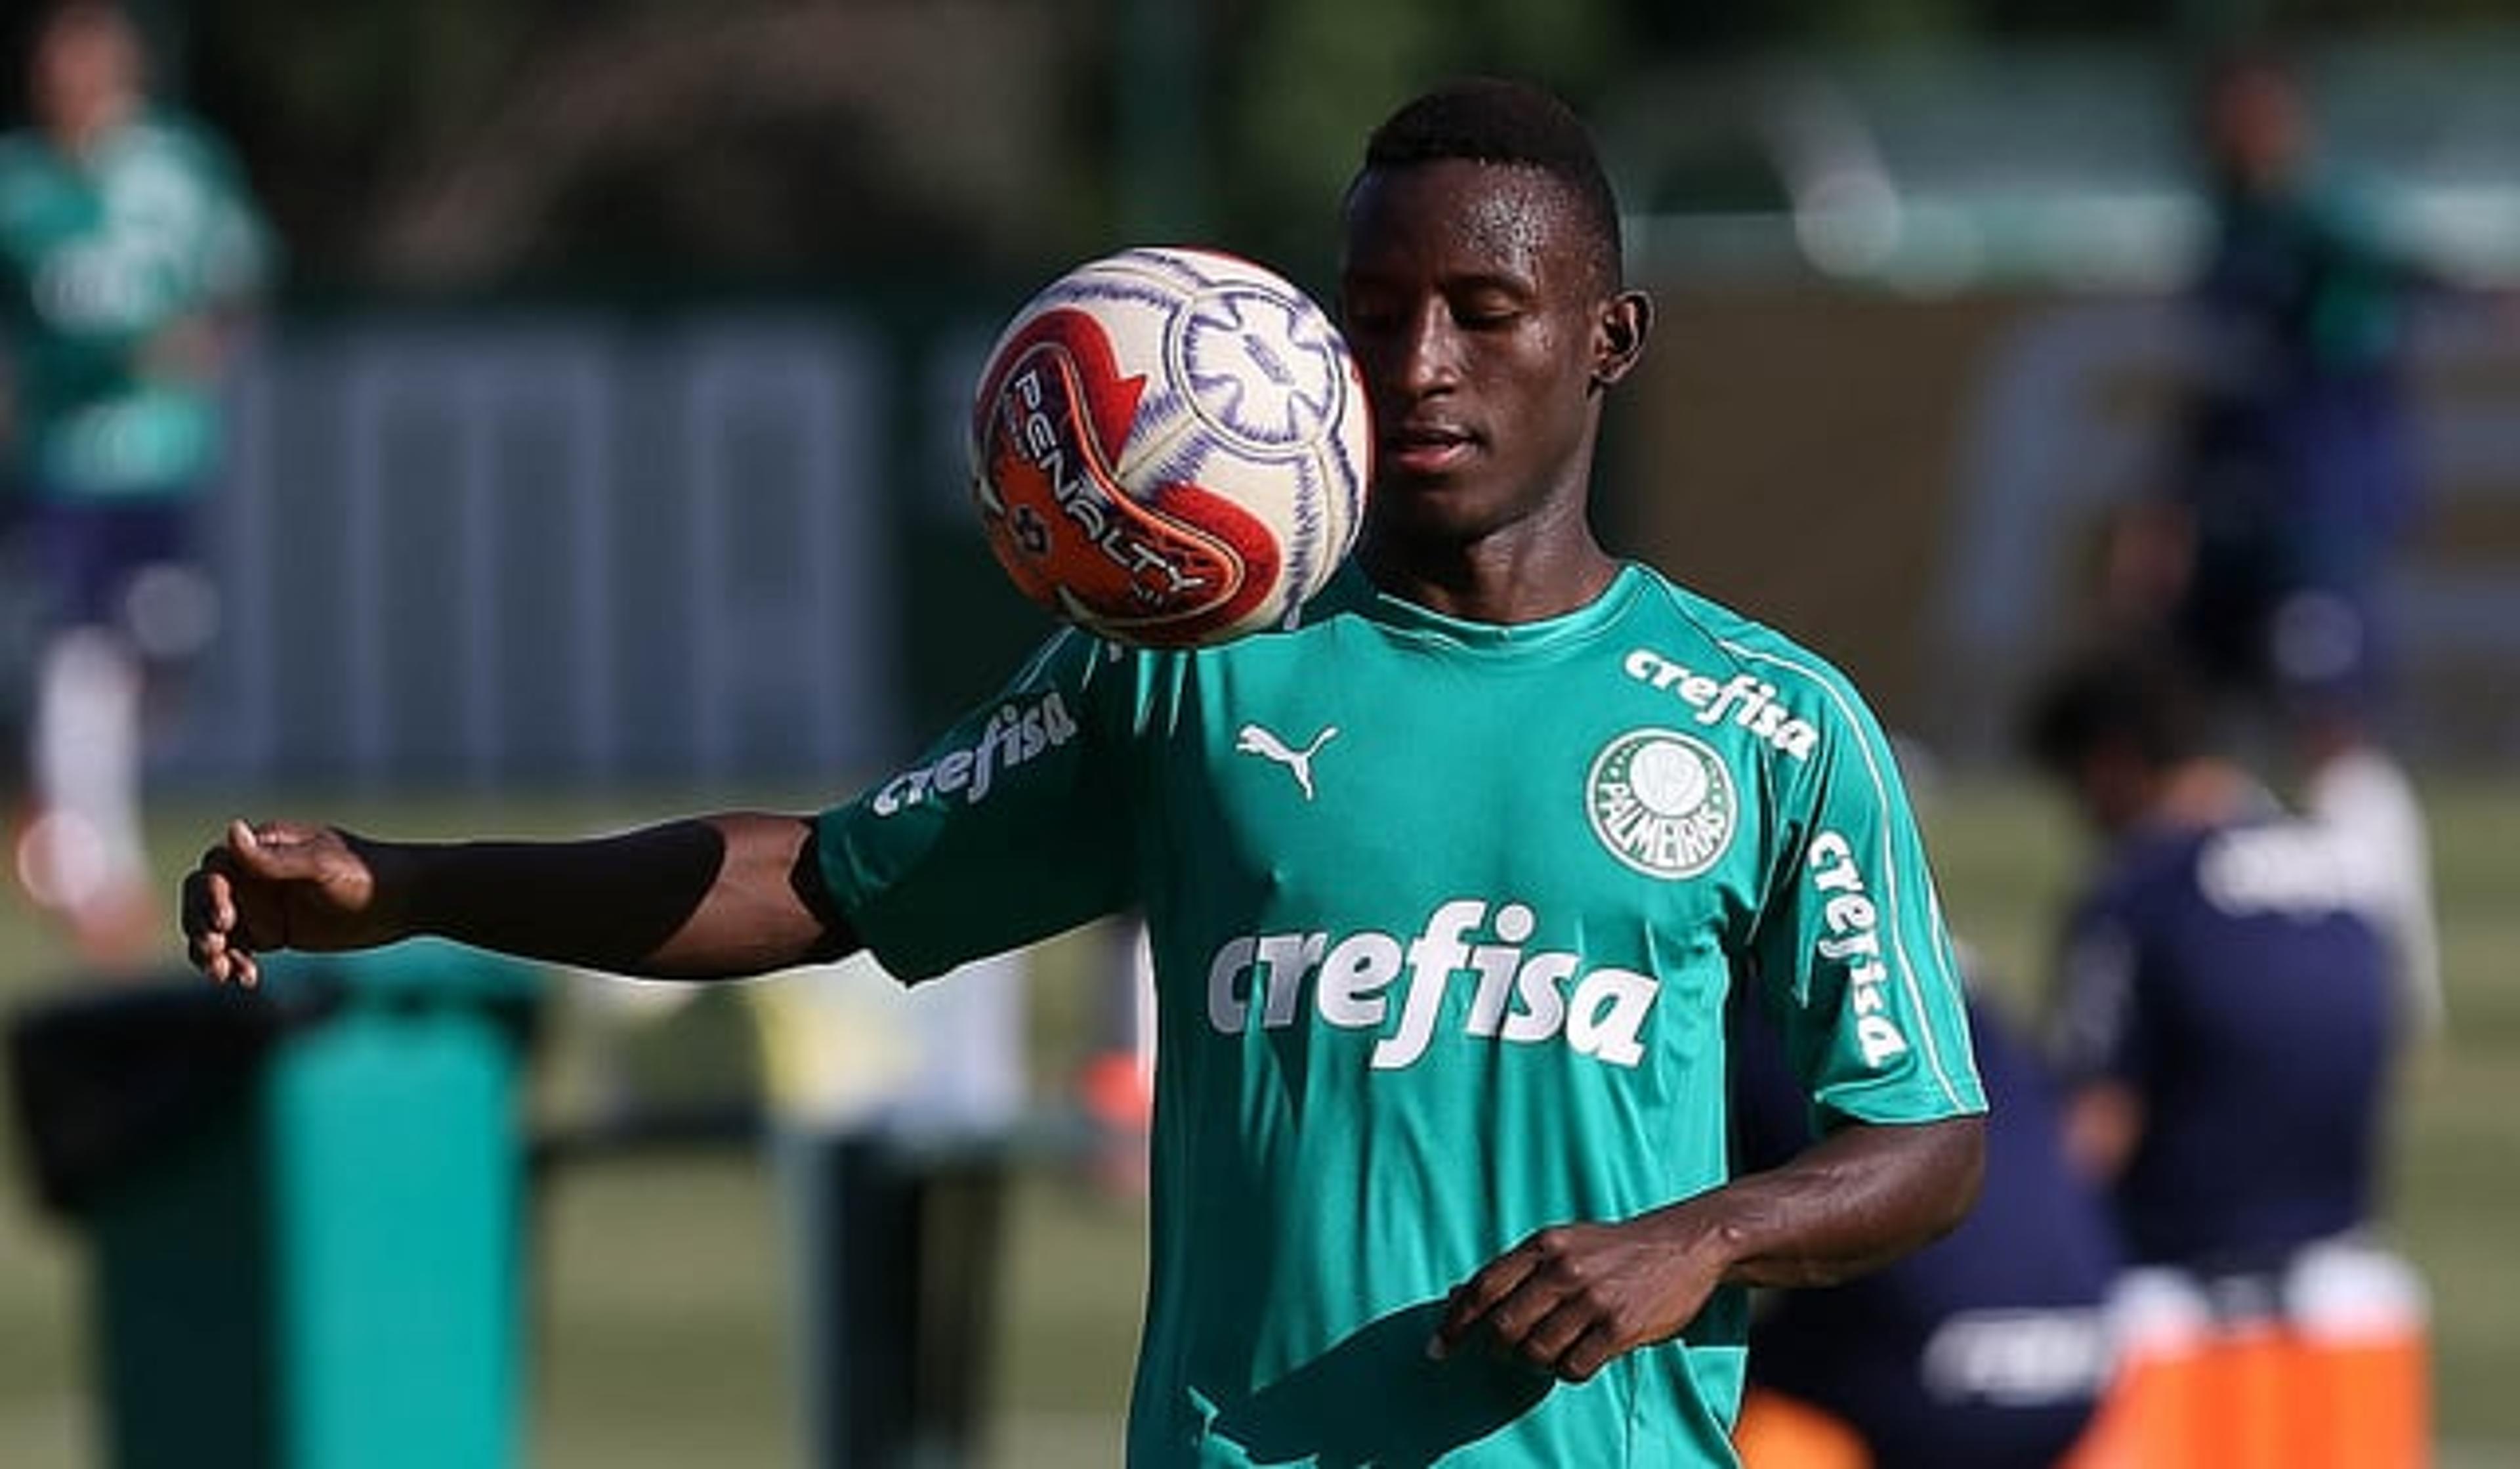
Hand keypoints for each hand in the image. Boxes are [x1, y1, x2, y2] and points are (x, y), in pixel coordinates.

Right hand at [180, 819, 399, 987]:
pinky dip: (233, 964)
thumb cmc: (366, 873)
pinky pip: (238, 949)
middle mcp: (256, 875)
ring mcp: (262, 905)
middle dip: (199, 926)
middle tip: (215, 952)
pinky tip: (247, 979)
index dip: (209, 896)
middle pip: (203, 900)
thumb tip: (232, 829)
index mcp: (262, 849)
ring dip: (209, 951)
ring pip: (215, 929)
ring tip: (223, 974)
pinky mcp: (274, 933)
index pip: (214, 870)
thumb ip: (275, 859)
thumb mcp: (321, 866)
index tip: (225, 921)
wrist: (406, 901)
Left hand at [1429, 1213, 1727, 1382]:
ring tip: (1550, 1352)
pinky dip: (1567, 1371)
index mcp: (1543, 1245)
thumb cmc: (1614, 1250)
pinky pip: (1573, 1367)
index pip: (1484, 1287)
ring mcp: (1592, 1298)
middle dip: (1497, 1350)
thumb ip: (1515, 1270)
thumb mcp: (1561, 1244)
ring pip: (1536, 1352)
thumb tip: (1458, 1295)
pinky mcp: (1620, 1326)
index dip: (1455, 1322)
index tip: (1439, 1347)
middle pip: (1504, 1327)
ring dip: (1535, 1363)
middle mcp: (1563, 1269)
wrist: (1684, 1244)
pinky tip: (1578, 1356)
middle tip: (1506, 1354)